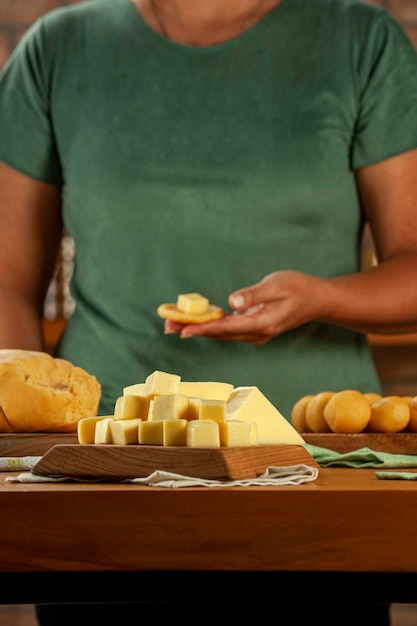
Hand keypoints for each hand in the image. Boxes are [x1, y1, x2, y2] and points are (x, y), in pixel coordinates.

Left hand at [163, 270, 324, 344]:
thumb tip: (231, 302)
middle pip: (220, 334)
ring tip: (174, 325)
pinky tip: (196, 322)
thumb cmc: (300, 288)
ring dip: (199, 329)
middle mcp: (257, 333)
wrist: (318, 300)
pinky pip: (228, 329)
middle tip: (167, 326)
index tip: (184, 330)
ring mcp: (256, 333)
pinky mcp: (254, 328)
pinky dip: (211, 326)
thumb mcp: (278, 285)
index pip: (227, 328)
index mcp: (263, 323)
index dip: (204, 329)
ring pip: (222, 333)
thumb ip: (254, 294)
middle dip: (193, 330)